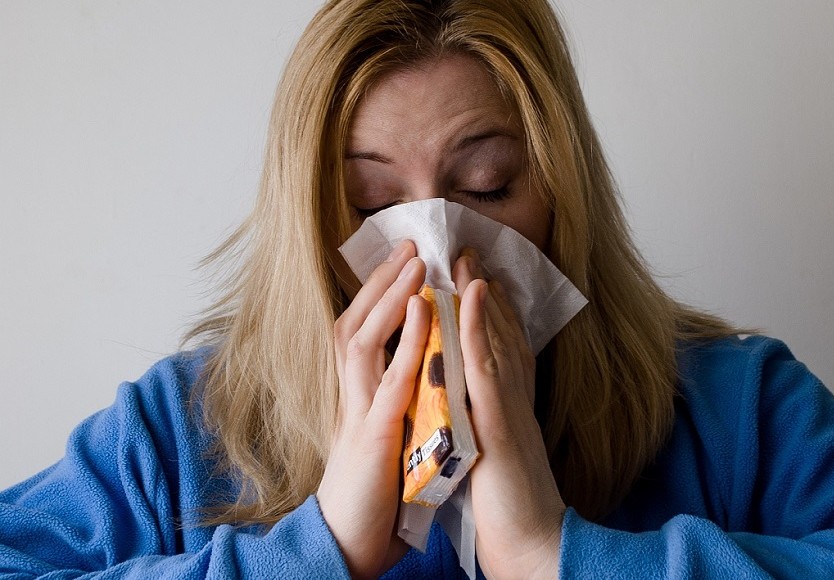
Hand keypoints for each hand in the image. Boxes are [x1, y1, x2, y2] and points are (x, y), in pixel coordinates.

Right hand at [317, 240, 428, 577]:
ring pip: (364, 340)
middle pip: (356, 323)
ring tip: (414, 260)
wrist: (347, 545)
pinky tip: (423, 309)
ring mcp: (359, 413)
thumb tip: (415, 374)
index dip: (377, 296)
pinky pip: (389, 379)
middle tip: (409, 243)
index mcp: (356, 397)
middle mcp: (351, 396)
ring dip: (389, 296)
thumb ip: (392, 404)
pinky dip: (406, 340)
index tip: (402, 264)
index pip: (361, 333)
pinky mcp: (374, 435)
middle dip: (381, 281)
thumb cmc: (371, 495)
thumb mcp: (382, 437)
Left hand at [453, 249, 564, 578]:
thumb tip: (469, 410)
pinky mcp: (499, 421)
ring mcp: (507, 406)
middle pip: (499, 333)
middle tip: (469, 251)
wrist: (535, 547)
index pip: (500, 349)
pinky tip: (471, 293)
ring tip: (465, 254)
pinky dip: (479, 324)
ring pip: (493, 339)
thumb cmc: (510, 508)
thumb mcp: (496, 454)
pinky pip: (486, 364)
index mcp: (508, 408)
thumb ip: (486, 425)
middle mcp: (513, 399)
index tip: (476, 278)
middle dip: (483, 291)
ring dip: (479, 294)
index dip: (489, 312)